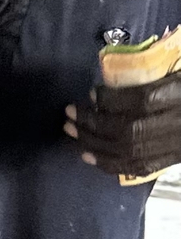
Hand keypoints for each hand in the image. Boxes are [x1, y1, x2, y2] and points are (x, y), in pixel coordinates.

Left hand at [65, 75, 180, 180]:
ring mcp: (178, 146)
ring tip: (70, 130)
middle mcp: (180, 124)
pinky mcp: (175, 160)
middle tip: (69, 112)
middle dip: (94, 123)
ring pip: (130, 152)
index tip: (93, 92)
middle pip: (131, 130)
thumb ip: (158, 72)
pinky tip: (88, 155)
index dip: (113, 99)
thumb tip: (116, 74)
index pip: (144, 101)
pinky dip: (109, 163)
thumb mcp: (180, 71)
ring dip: (94, 143)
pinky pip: (139, 168)